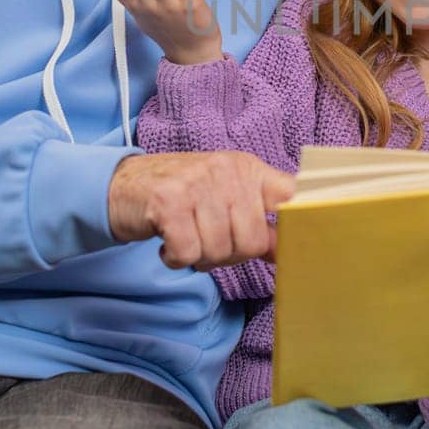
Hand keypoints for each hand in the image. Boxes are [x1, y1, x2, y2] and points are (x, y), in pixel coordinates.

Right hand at [107, 151, 292, 269]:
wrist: (121, 186)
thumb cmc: (182, 198)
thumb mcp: (225, 200)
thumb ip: (257, 221)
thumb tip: (287, 250)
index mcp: (249, 170)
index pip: (292, 192)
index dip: (304, 219)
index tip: (307, 240)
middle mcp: (227, 170)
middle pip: (253, 241)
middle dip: (230, 255)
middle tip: (207, 241)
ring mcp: (197, 183)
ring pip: (220, 250)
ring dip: (200, 258)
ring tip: (186, 237)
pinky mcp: (168, 201)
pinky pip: (188, 253)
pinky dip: (175, 258)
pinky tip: (168, 242)